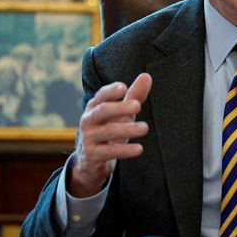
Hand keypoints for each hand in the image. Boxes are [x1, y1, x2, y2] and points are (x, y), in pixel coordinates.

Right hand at [69, 73, 151, 196]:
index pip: (101, 96)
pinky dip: (124, 150)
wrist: (89, 161)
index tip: (123, 88)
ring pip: (107, 131)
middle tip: (138, 106)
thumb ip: (134, 96)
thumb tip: (147, 76)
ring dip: (127, 129)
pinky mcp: (92, 155)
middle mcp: (89, 120)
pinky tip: (139, 148)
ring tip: (145, 128)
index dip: (111, 91)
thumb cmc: (109, 129)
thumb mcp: (121, 114)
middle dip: (119, 108)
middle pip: (102, 111)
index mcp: (95, 107)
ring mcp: (89, 138)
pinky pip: (109, 151)